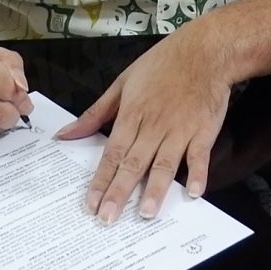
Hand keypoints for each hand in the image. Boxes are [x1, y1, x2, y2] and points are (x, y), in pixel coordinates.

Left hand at [59, 22, 235, 223]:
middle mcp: (155, 126)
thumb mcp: (122, 83)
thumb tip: (65, 134)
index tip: (90, 203)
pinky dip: (198, 174)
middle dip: (120, 192)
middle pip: (134, 163)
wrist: (205, 51)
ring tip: (145, 213)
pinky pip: (200, 156)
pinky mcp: (204, 130)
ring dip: (156, 190)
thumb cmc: (163, 64)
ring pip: (165, 164)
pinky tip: (193, 193)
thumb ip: (95, 113)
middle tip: (108, 218)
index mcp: (132, 115)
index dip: (100, 180)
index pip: (112, 153)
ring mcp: (180, 129)